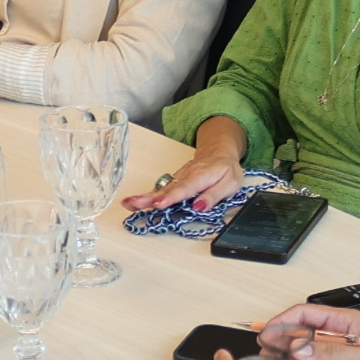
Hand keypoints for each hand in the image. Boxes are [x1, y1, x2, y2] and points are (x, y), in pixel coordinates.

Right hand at [123, 117, 250, 211]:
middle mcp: (185, 176)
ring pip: (160, 189)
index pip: (185, 188)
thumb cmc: (225, 169)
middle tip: (132, 203)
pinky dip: (147, 196)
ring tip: (128, 204)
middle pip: (166, 189)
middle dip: (148, 197)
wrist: (218, 151)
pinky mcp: (173, 181)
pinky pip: (160, 190)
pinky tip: (134, 203)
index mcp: (201, 176)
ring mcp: (177, 178)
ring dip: (143, 197)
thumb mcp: (231, 183)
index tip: (159, 204)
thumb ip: (215, 195)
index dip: (171, 197)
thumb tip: (199, 207)